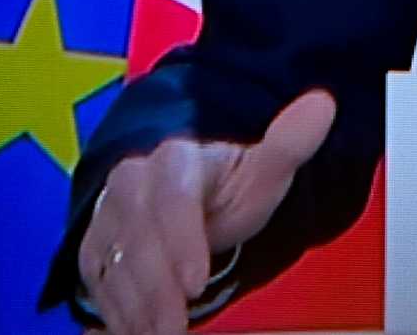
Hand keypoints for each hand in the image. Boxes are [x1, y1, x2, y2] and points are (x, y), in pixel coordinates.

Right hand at [78, 88, 335, 334]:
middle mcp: (131, 186)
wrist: (183, 197)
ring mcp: (107, 220)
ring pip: (113, 267)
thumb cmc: (225, 189)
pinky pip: (98, 286)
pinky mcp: (94, 252)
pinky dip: (116, 314)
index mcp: (174, 160)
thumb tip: (322, 105)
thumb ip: (289, 144)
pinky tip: (136, 333)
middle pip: (137, 240)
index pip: (173, 199)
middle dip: (156, 288)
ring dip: (135, 307)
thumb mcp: (261, 171)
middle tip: (175, 326)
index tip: (195, 282)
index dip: (181, 241)